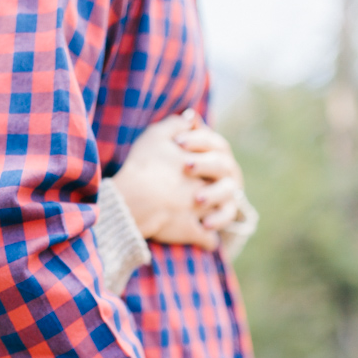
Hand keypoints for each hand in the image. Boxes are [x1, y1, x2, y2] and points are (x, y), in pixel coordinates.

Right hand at [109, 113, 219, 250]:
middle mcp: (205, 185)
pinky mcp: (190, 231)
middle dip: (220, 189)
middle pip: (224, 187)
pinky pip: (207, 239)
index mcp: (201, 163)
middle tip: (205, 192)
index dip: (206, 161)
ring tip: (213, 219)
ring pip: (221, 213)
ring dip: (220, 216)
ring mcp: (200, 210)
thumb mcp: (156, 135)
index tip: (192, 166)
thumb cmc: (143, 165)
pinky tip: (207, 241)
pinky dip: (208, 241)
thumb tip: (192, 116)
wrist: (133, 198)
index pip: (216, 159)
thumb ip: (177, 124)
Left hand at [172, 112, 248, 233]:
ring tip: (196, 198)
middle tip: (185, 166)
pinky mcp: (225, 212)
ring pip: (227, 190)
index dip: (198, 140)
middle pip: (222, 164)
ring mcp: (228, 191)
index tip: (177, 142)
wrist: (169, 200)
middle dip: (204, 164)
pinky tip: (205, 224)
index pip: (212, 142)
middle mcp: (226, 170)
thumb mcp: (172, 147)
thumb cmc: (170, 168)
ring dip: (213, 193)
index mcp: (215, 152)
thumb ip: (179, 130)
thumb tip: (189, 114)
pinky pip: (226, 216)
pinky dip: (218, 220)